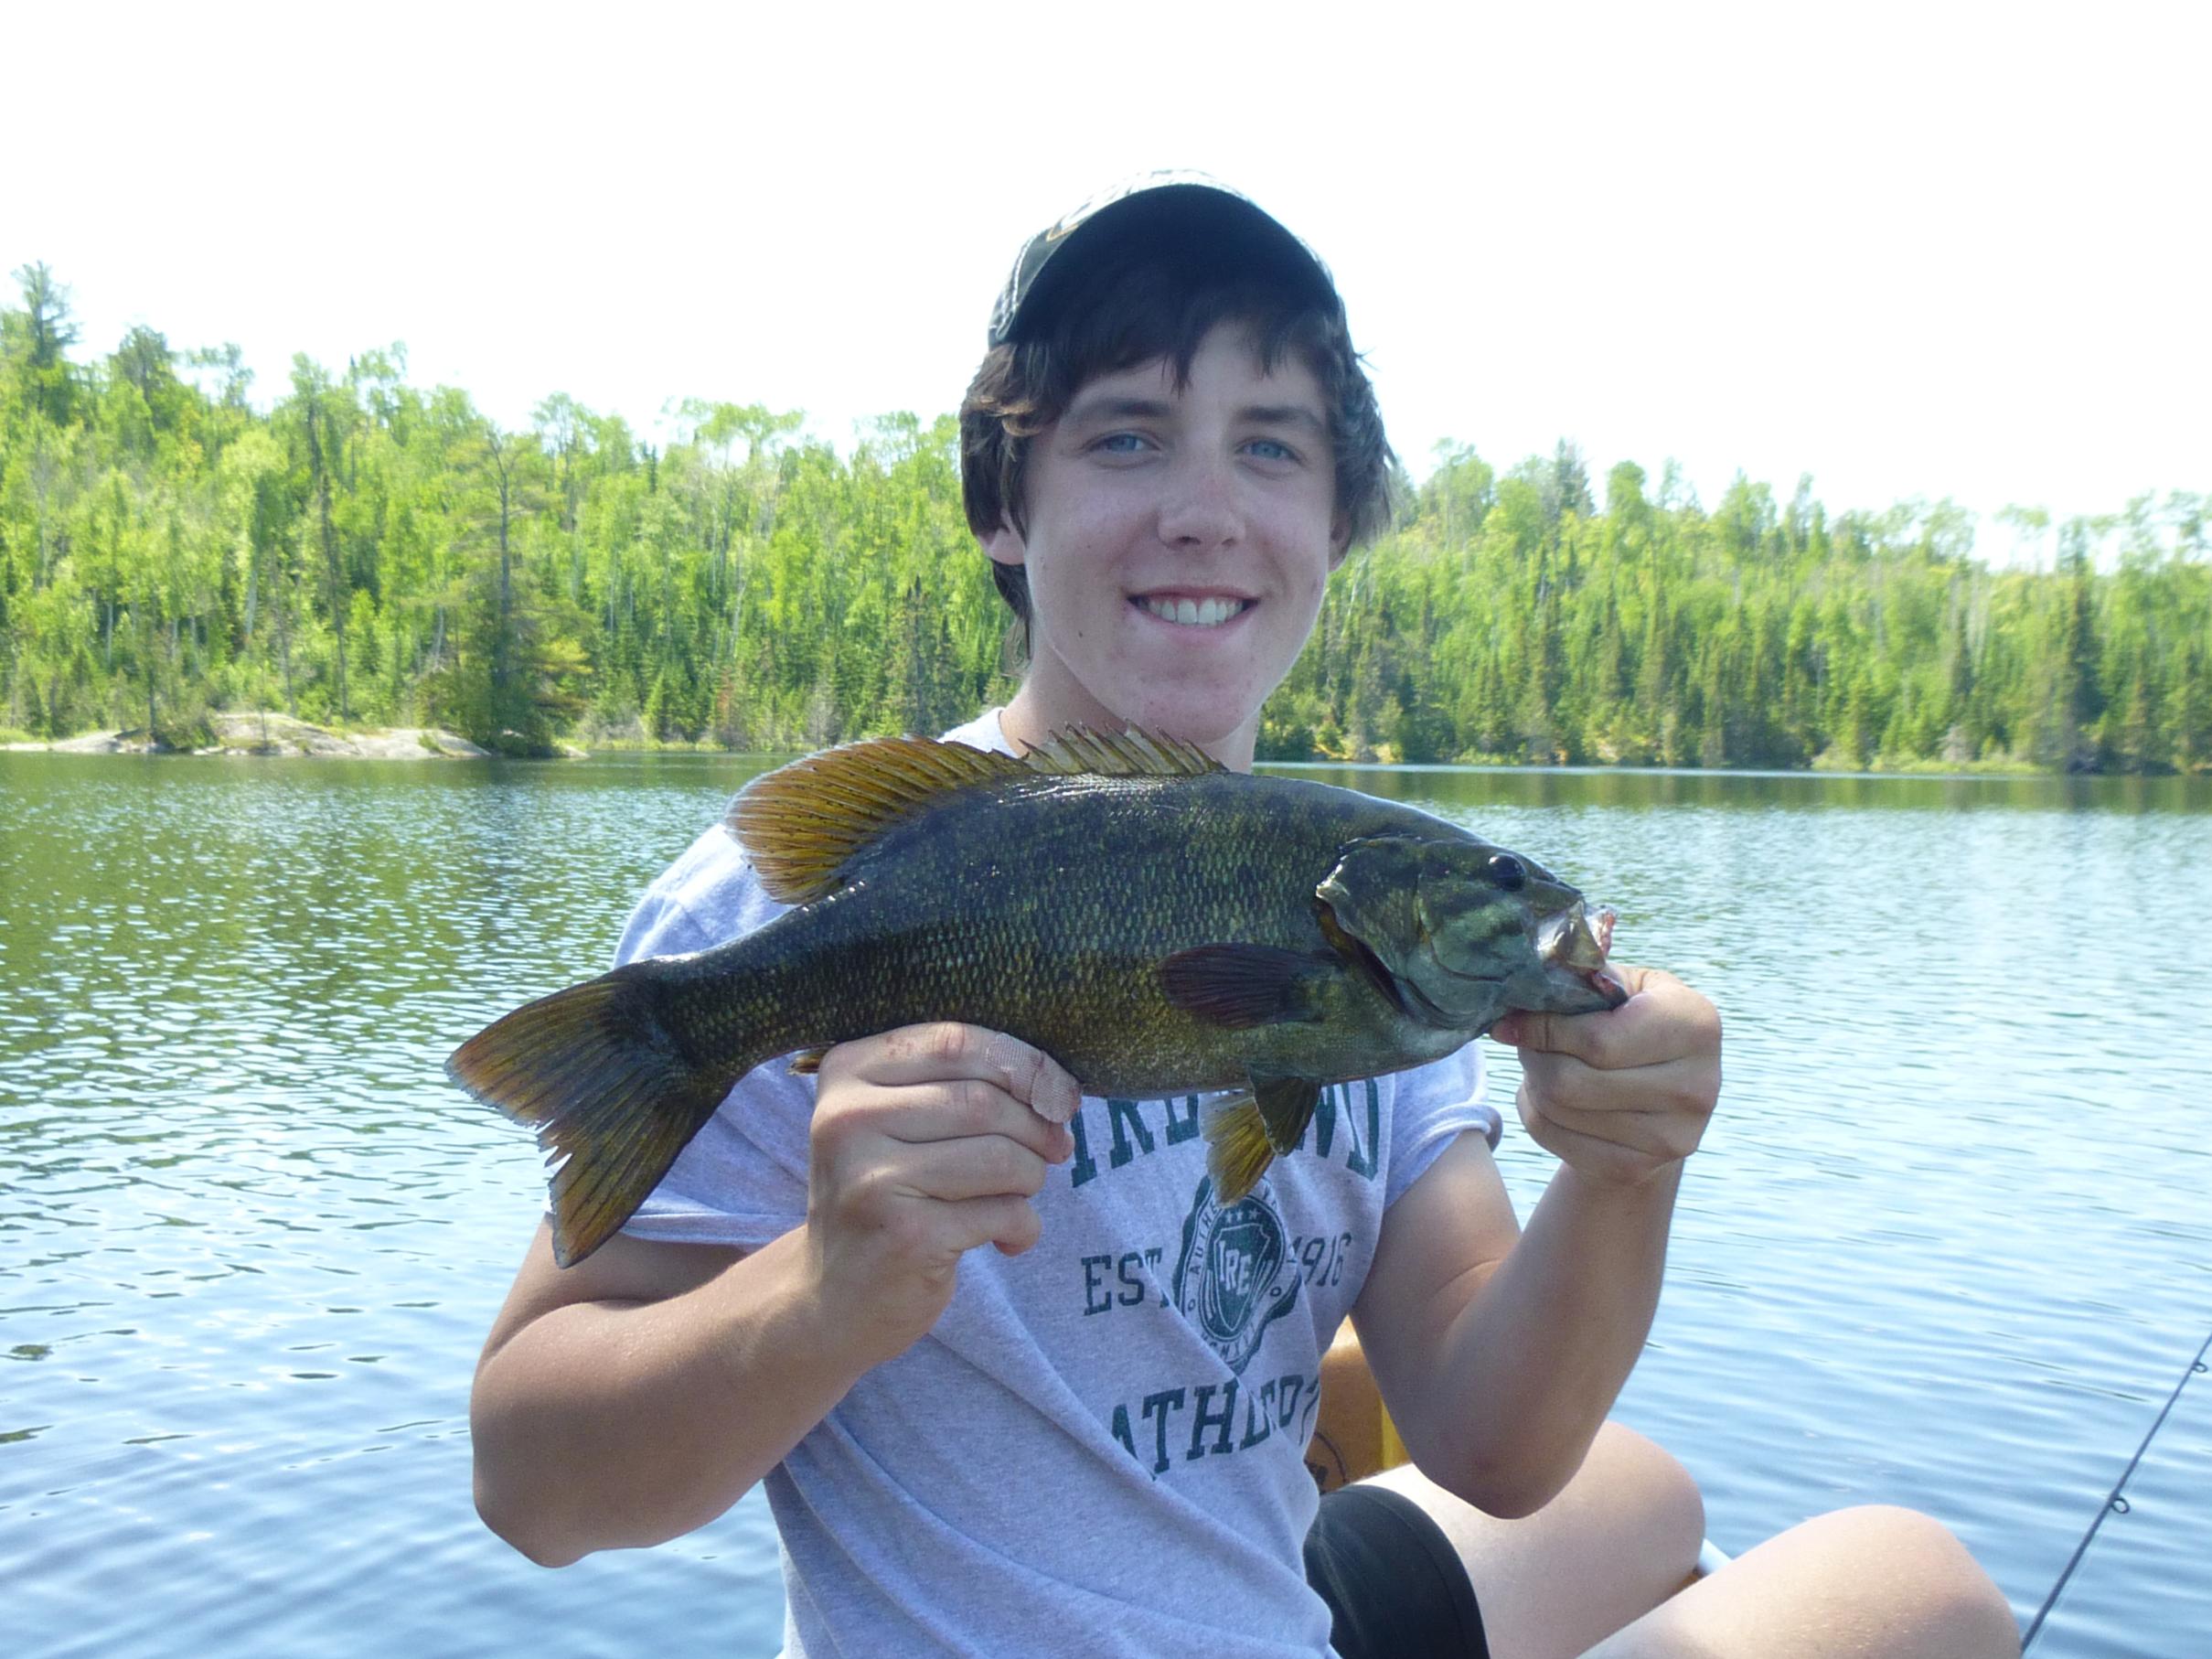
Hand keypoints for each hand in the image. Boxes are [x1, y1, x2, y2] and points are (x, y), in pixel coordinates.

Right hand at [804, 1023, 1079, 1366]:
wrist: (835, 1296)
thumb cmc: (886, 1194)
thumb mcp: (898, 1123)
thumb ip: (960, 1086)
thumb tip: (1057, 1087)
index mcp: (846, 1073)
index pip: (955, 1041)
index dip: (1024, 1063)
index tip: (1059, 1095)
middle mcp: (848, 1120)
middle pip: (984, 1100)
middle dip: (1037, 1127)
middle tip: (1054, 1151)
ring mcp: (873, 1180)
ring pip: (1002, 1156)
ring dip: (1032, 1177)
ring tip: (1019, 1195)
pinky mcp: (907, 1235)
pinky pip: (1004, 1212)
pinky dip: (1023, 1225)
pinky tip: (1006, 1239)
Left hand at [1489, 964, 1720, 1186]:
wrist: (1665, 1097)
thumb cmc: (1638, 1024)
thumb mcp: (1628, 988)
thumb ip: (1585, 980)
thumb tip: (1521, 985)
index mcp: (1696, 1026)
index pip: (1598, 1039)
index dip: (1544, 1028)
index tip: (1513, 1018)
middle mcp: (1695, 1087)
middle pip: (1571, 1081)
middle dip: (1533, 1055)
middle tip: (1523, 1040)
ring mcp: (1669, 1138)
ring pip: (1558, 1109)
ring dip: (1532, 1080)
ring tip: (1540, 1061)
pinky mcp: (1637, 1168)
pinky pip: (1553, 1137)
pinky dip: (1534, 1111)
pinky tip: (1548, 1093)